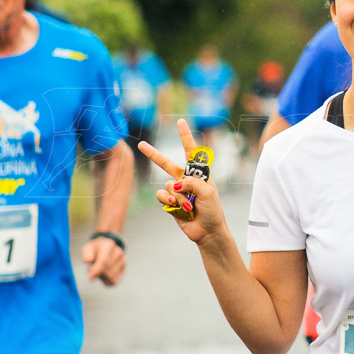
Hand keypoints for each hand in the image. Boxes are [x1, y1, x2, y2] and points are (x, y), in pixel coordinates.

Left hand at [81, 236, 124, 285]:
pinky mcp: (123, 268)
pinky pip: (114, 281)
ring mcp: (122, 260)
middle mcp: (118, 252)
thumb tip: (88, 260)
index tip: (90, 277)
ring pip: (111, 277)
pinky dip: (107, 281)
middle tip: (91, 271)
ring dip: (102, 278)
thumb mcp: (87, 248)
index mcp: (108, 246)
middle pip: (107, 270)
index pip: (104, 261)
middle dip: (98, 274)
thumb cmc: (94, 250)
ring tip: (98, 271)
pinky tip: (103, 276)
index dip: (96, 271)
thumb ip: (86, 254)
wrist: (105, 247)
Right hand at [139, 119, 227, 245]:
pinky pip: (162, 196)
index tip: (180, 122)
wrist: (207, 231)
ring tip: (188, 205)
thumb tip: (174, 184)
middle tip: (141, 145)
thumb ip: (191, 182)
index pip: (191, 152)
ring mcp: (177, 191)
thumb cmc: (212, 211)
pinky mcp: (170, 203)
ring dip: (177, 196)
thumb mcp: (207, 192)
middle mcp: (186, 180)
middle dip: (153, 155)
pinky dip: (169, 201)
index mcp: (199, 174)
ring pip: (167, 185)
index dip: (185, 136)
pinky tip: (177, 208)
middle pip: (166, 164)